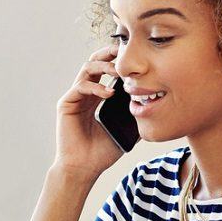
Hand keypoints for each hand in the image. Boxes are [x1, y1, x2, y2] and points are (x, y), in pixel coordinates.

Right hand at [53, 44, 128, 184]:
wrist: (84, 168)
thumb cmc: (102, 153)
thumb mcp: (125, 130)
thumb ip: (135, 116)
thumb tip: (154, 106)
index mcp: (96, 97)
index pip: (106, 70)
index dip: (118, 60)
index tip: (134, 56)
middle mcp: (85, 94)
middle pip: (95, 62)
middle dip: (109, 54)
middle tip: (125, 52)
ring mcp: (75, 98)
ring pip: (87, 68)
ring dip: (104, 66)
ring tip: (119, 72)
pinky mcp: (66, 104)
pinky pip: (81, 87)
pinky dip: (96, 86)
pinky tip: (109, 93)